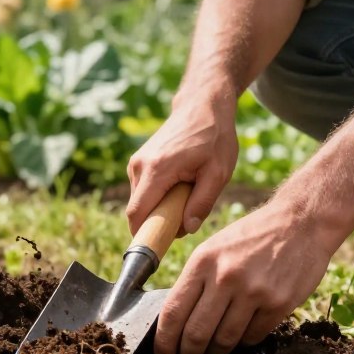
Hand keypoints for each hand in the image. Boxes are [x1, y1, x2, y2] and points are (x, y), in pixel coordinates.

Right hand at [127, 91, 237, 236]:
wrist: (202, 105)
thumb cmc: (214, 137)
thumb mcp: (218, 172)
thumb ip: (202, 202)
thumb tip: (186, 229)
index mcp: (157, 170)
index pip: (137, 214)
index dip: (143, 236)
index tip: (158, 248)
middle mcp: (139, 166)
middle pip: (137, 211)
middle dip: (157, 223)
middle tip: (186, 217)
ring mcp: (136, 163)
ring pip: (140, 202)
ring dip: (159, 209)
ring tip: (186, 194)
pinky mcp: (138, 163)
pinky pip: (142, 192)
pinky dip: (158, 198)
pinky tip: (179, 186)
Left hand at [152, 199, 339, 353]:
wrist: (300, 223)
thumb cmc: (251, 237)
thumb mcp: (214, 248)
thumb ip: (196, 280)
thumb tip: (176, 320)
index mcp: (203, 261)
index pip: (173, 311)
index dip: (164, 341)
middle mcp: (225, 277)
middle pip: (196, 333)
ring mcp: (254, 292)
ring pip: (224, 340)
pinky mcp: (278, 304)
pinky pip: (252, 337)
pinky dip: (242, 343)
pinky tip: (240, 338)